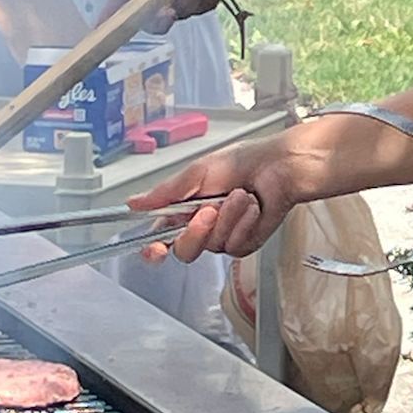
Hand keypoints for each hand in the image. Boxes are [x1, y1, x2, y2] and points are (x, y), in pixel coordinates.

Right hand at [129, 124, 339, 261]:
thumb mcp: (197, 173)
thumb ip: (166, 193)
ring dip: (227, 218)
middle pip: (184, 250)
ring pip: (212, 246)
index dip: (154, 248)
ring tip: (240, 195)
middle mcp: (202, 226)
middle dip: (196, 230)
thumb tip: (134, 203)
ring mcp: (224, 237)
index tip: (154, 249)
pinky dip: (243, 223)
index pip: (161, 237)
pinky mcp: (245, 243)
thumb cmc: (243, 162)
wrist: (278, 167)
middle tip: (208, 209)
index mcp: (185, 208)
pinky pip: (235, 244)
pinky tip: (252, 208)